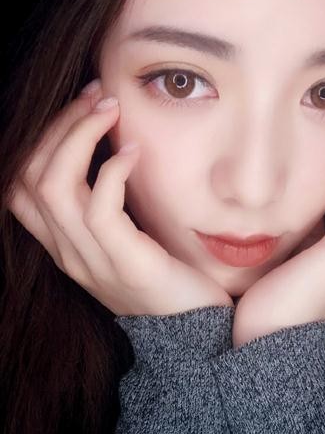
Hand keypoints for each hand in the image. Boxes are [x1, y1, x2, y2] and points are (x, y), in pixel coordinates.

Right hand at [6, 81, 232, 315]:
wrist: (194, 338)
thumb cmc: (167, 281)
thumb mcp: (127, 243)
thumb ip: (109, 208)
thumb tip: (112, 153)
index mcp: (65, 247)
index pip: (20, 187)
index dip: (41, 140)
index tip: (79, 107)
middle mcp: (68, 254)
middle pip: (31, 176)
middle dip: (58, 126)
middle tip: (96, 95)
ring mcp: (93, 261)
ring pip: (55, 186)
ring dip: (79, 137)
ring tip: (109, 110)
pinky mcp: (126, 265)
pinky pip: (100, 210)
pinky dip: (112, 172)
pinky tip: (132, 152)